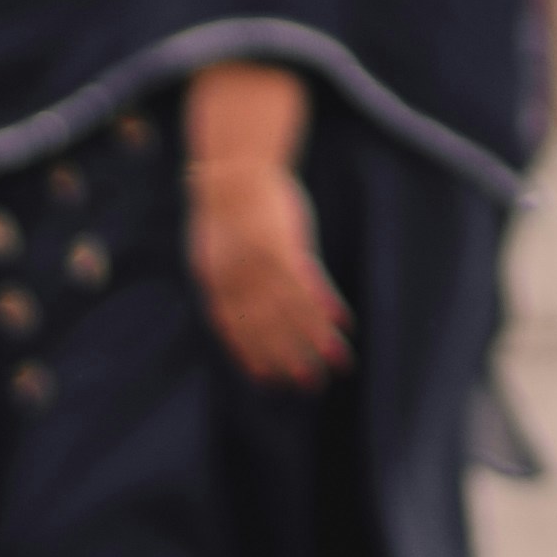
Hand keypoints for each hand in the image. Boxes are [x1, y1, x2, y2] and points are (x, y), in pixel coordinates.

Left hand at [191, 151, 350, 386]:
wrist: (234, 171)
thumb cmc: (227, 204)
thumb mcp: (214, 247)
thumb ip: (224, 275)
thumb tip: (229, 295)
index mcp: (218, 283)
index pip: (236, 331)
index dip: (253, 357)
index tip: (268, 381)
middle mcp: (239, 282)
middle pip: (269, 329)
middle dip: (291, 359)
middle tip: (309, 385)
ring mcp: (262, 265)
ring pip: (293, 313)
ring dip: (317, 341)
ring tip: (338, 361)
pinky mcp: (285, 246)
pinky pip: (308, 284)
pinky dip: (325, 305)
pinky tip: (342, 323)